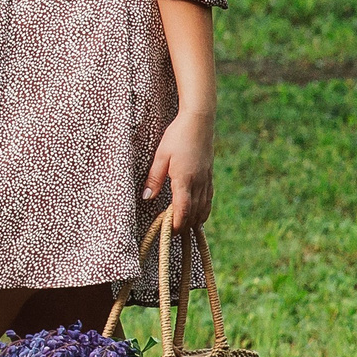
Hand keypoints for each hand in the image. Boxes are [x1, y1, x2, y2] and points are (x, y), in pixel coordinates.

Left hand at [145, 108, 213, 231]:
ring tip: (186, 229)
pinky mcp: (209, 175)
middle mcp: (199, 182)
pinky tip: (199, 213)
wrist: (199, 121)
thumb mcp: (161, 156)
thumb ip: (154, 179)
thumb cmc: (177, 136)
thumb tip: (147, 198)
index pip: (182, 208)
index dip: (178, 223)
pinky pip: (209, 198)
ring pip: (203, 206)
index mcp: (184, 178)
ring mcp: (206, 179)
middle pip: (194, 211)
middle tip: (174, 234)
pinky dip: (204, 209)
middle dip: (185, 225)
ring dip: (195, 219)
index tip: (171, 232)